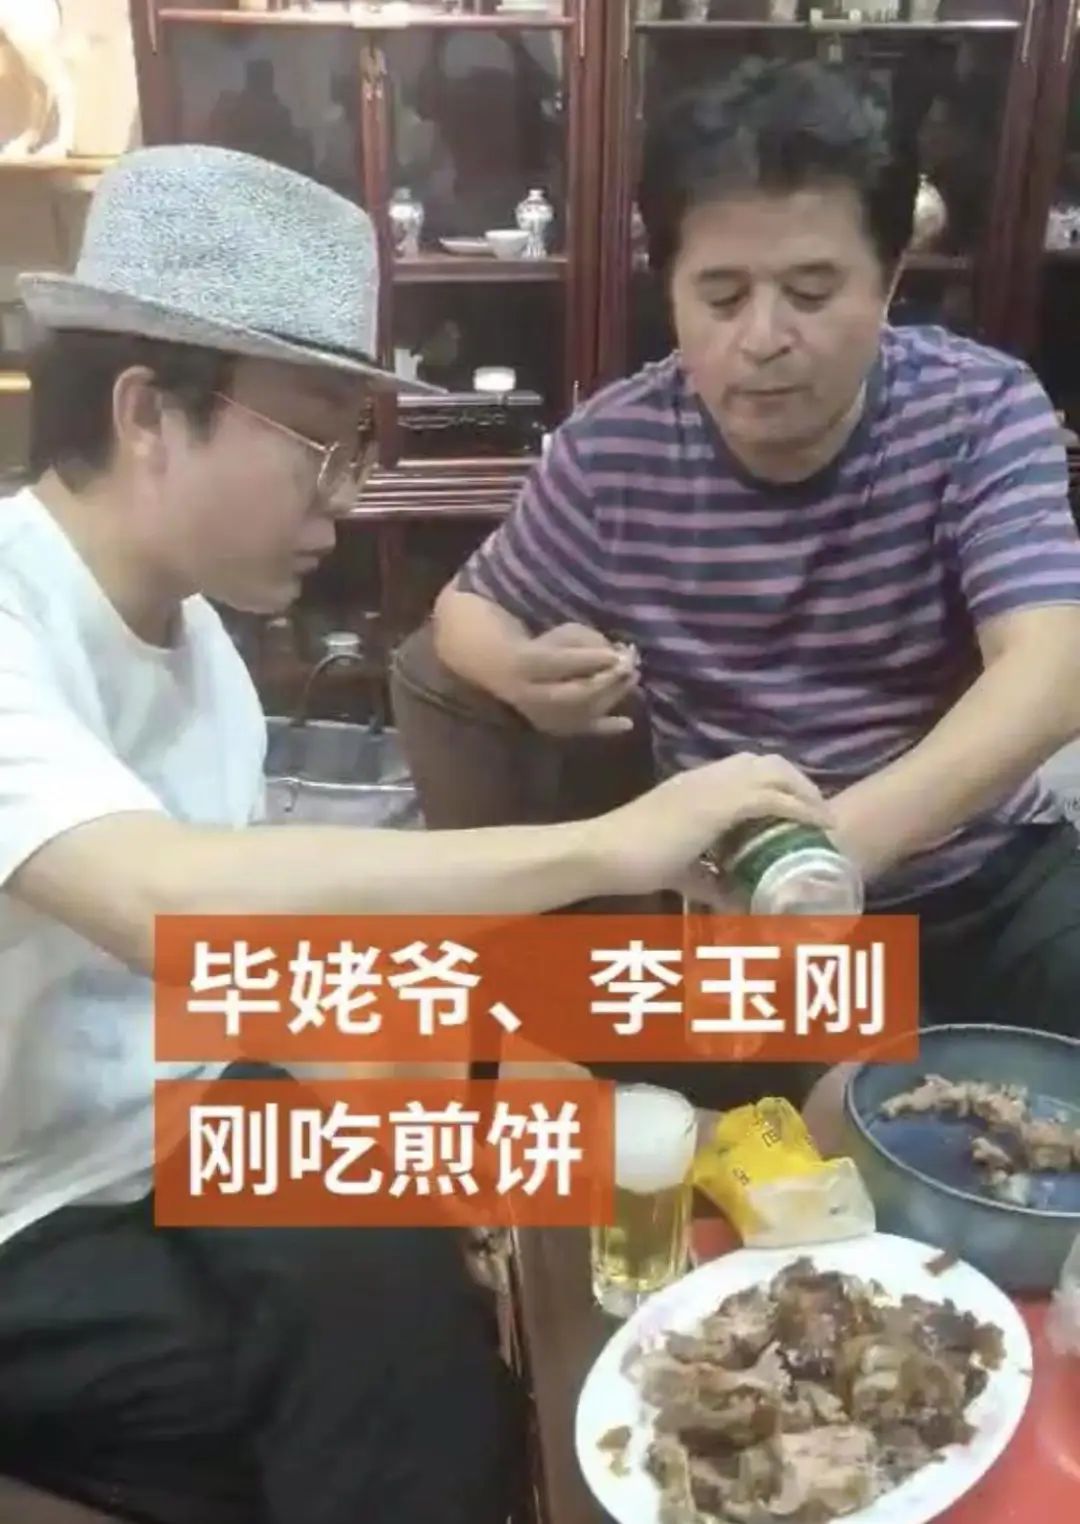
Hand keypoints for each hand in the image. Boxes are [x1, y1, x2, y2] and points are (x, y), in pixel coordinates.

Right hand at [503, 624, 639, 736]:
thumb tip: (618, 654)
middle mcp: (532, 695)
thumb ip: (588, 640)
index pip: (560, 663)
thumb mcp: (565, 634)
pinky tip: (628, 723)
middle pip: (577, 692)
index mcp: (528, 663)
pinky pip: (583, 729)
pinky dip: (607, 727)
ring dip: (613, 695)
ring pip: (584, 711)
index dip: (591, 659)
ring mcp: (544, 717)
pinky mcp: (555, 729)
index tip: (620, 652)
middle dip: (608, 680)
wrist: (515, 675)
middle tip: (632, 666)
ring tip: (632, 679)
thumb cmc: (547, 648)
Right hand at [592, 752, 831, 896]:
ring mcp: (714, 786)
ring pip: (776, 772)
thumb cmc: (630, 859)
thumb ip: (706, 878)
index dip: (775, 782)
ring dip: (805, 791)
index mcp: (694, 784)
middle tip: (817, 811)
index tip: (795, 806)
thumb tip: (734, 900)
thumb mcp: (678, 868)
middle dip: (798, 782)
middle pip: (769, 761)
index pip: (746, 768)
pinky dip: (800, 808)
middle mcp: (708, 776)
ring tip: (823, 817)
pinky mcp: (720, 804)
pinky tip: (817, 825)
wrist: (604, 852)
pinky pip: (773, 797)